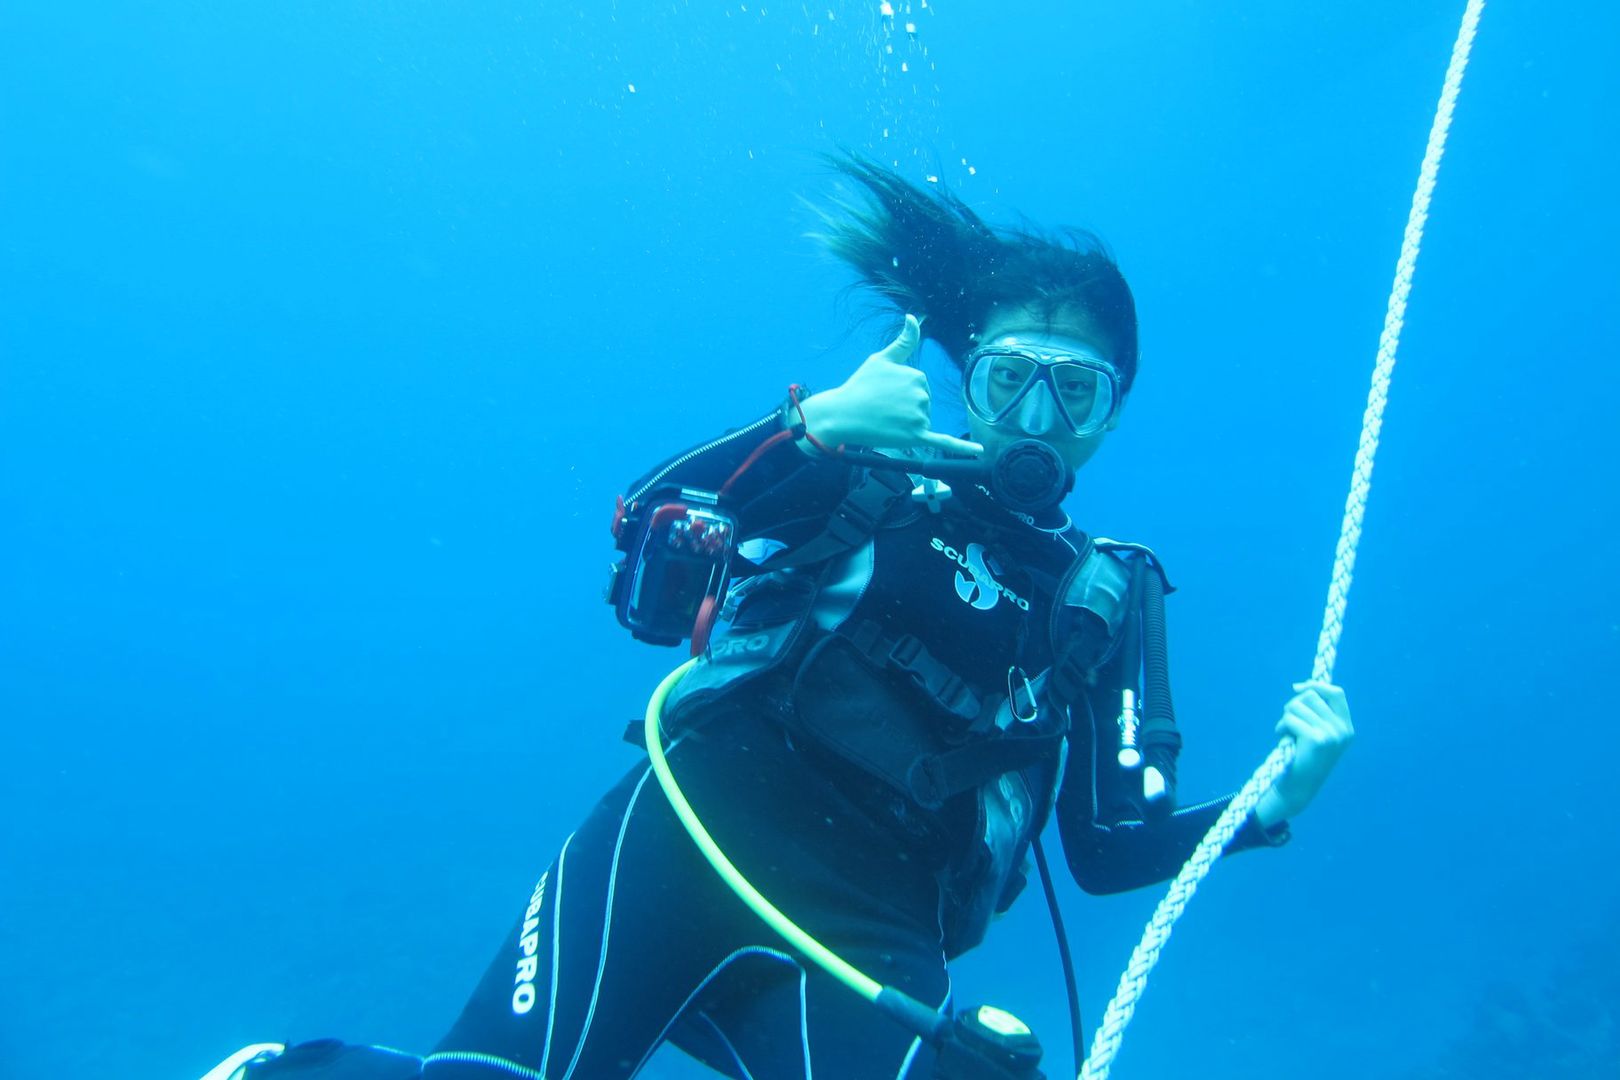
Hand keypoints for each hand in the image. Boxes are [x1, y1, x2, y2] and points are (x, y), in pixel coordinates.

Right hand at [797, 315, 982, 455]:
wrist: (842, 413)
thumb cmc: (861, 386)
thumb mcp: (882, 358)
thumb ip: (904, 341)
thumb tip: (914, 316)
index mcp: (917, 375)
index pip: (919, 387)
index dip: (900, 393)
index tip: (883, 394)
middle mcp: (922, 394)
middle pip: (923, 404)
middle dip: (905, 408)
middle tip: (880, 408)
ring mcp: (919, 416)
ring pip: (922, 421)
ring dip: (907, 423)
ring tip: (883, 419)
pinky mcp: (916, 436)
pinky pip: (944, 442)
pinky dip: (963, 448)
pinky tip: (979, 451)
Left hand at [1254, 680, 1354, 826]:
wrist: (1298, 788)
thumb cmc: (1303, 758)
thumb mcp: (1317, 734)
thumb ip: (1316, 713)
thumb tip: (1301, 686)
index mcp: (1347, 728)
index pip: (1337, 693)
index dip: (1317, 685)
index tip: (1297, 687)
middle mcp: (1343, 730)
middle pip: (1313, 696)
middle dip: (1294, 705)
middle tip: (1288, 721)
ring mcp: (1332, 734)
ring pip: (1298, 705)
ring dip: (1286, 717)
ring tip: (1285, 732)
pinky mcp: (1317, 740)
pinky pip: (1291, 718)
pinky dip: (1282, 726)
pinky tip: (1281, 737)